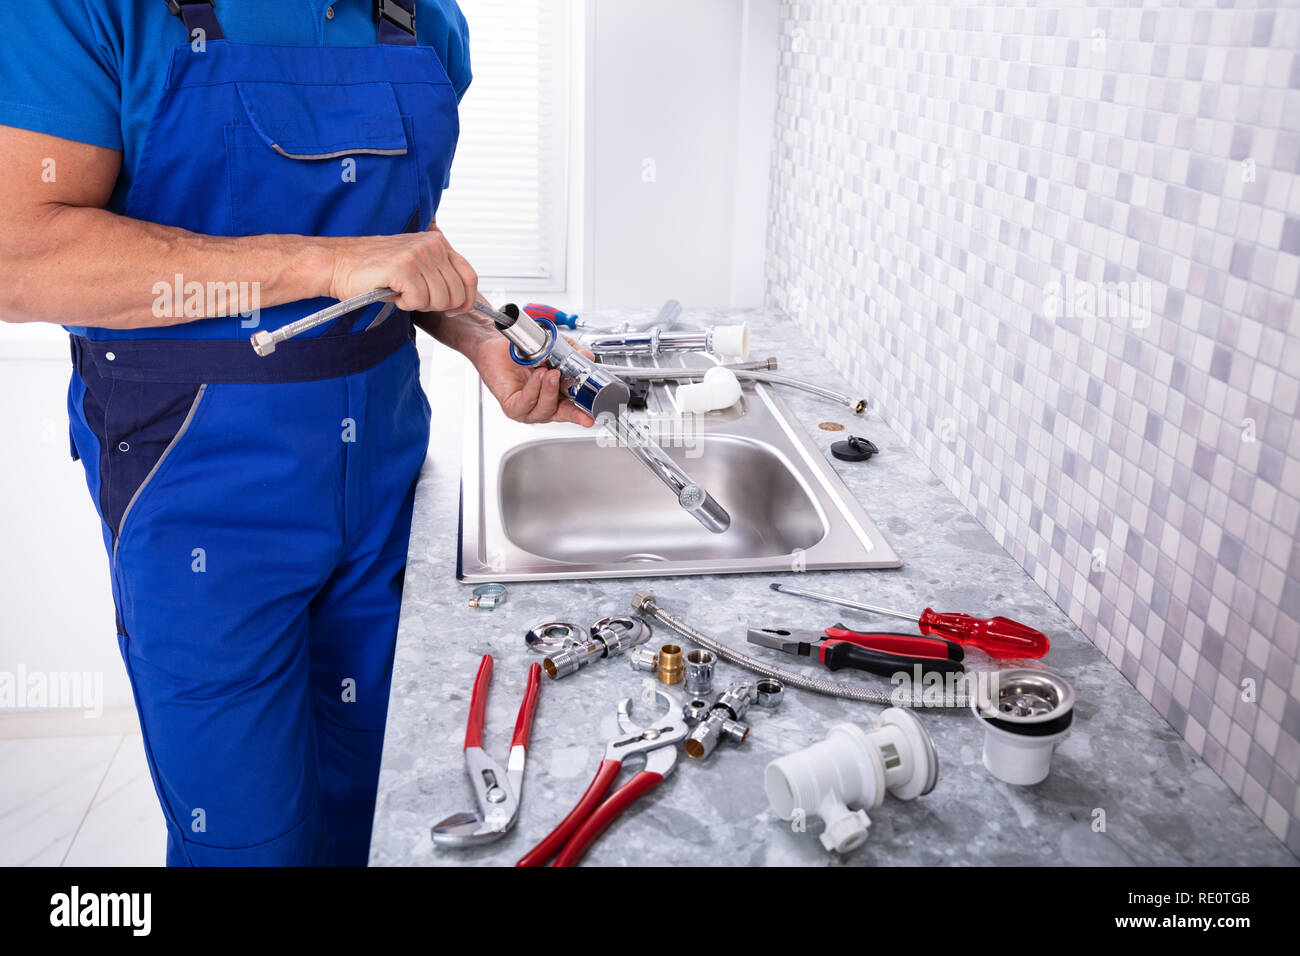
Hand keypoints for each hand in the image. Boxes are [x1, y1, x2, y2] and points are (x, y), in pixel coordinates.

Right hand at [327, 224, 477, 313]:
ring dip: (419, 304)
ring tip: (401, 292)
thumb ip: (439, 275)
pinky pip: (419, 301)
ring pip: (440, 300)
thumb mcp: (416, 266)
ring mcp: (419, 254)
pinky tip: (393, 292)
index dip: (466, 300)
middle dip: (437, 306)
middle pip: (457, 294)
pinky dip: (405, 304)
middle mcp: (432, 245)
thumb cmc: (375, 269)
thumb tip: (463, 300)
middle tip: (414, 298)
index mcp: (438, 243)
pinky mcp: (404, 267)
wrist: (338, 264)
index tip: (453, 311)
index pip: (470, 276)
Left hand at [470, 335, 595, 426]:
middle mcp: (542, 405)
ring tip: (549, 372)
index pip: (572, 410)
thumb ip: (575, 353)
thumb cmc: (523, 350)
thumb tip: (588, 358)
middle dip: (570, 409)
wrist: (497, 343)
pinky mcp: (512, 406)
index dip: (582, 414)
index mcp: (556, 396)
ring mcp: (527, 408)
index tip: (590, 415)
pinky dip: (534, 389)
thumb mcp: (557, 347)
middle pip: (560, 415)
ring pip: (544, 410)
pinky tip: (537, 375)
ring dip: (549, 391)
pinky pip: (526, 404)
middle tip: (575, 391)